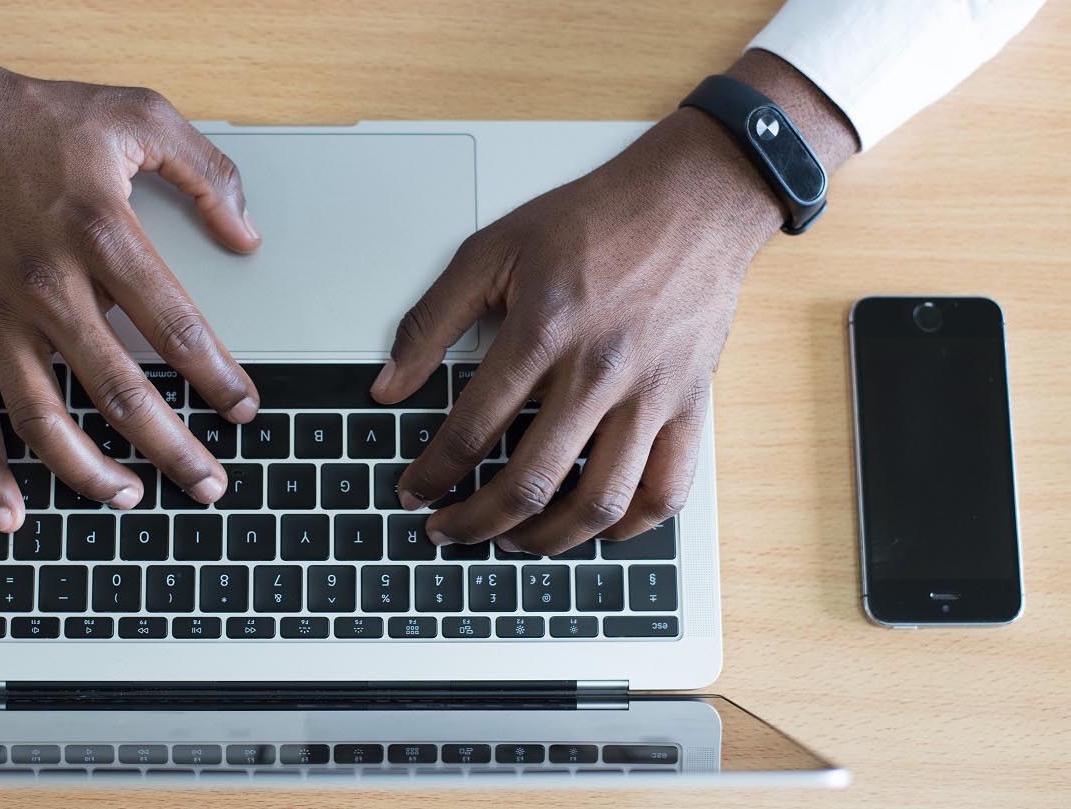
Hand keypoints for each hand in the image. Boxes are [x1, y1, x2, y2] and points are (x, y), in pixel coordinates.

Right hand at [0, 1, 260, 532]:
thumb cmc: (36, 117)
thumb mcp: (137, 114)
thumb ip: (205, 172)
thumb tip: (248, 235)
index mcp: (102, 233)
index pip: (175, 326)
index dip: (217, 377)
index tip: (244, 409)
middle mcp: (48, 285)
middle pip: (119, 390)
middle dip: (172, 448)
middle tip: (210, 486)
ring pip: (44, 418)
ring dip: (88, 472)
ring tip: (131, 499)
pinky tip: (11, 512)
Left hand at [371, 56, 855, 554]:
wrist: (693, 199)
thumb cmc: (594, 221)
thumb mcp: (492, 250)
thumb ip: (431, 320)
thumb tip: (387, 385)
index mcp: (542, 332)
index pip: (471, 430)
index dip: (432, 473)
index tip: (414, 490)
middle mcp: (599, 371)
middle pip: (529, 481)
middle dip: (475, 522)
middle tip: (448, 531)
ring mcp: (651, 394)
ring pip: (598, 502)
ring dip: (546, 539)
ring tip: (513, 541)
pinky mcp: (691, 405)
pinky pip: (667, 491)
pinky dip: (629, 526)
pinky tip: (596, 529)